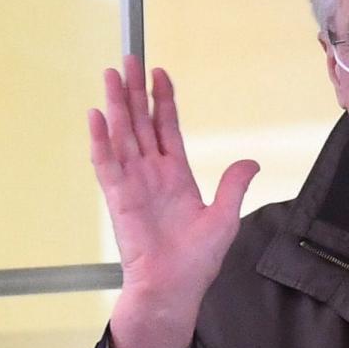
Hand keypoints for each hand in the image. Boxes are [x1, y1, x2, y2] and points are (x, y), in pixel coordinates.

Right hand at [89, 55, 258, 347]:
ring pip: (122, 136)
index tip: (160, 73)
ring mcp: (133, 184)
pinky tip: (97, 116)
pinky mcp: (118, 198)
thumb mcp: (224, 219)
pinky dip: (101, 141)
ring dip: (116, 106)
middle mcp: (152, 174)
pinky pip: (107, 164)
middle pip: (141, 123)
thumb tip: (251, 162)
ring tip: (111, 75)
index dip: (164, 101)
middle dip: (135, 92)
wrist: (173, 288)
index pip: (168, 128)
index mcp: (177, 175)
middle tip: (128, 59)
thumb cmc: (196, 261)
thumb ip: (233, 186)